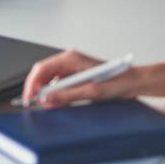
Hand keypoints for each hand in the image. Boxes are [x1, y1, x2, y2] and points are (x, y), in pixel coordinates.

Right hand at [22, 50, 164, 107]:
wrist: (135, 82)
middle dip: (36, 88)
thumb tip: (47, 100)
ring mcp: (73, 67)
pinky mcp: (77, 75)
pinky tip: (58, 102)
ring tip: (46, 105)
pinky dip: (55, 93)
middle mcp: (70, 60)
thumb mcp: (91, 92)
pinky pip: (59, 83)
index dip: (32, 84)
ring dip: (46, 92)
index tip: (29, 98)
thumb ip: (67, 95)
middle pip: (43, 72)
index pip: (42, 69)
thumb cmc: (118, 82)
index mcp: (71, 58)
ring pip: (50, 78)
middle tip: (33, 104)